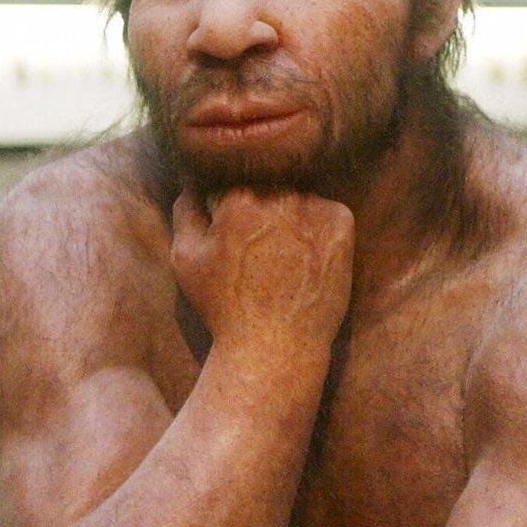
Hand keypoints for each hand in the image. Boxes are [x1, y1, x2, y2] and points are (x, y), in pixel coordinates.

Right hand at [172, 188, 354, 353]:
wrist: (277, 345)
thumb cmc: (224, 306)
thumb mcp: (186, 259)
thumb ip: (185, 210)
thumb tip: (193, 181)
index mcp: (238, 197)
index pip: (231, 183)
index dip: (228, 211)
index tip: (233, 236)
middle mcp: (278, 195)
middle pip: (267, 187)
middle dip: (261, 210)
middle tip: (261, 249)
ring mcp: (314, 208)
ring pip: (298, 198)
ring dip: (292, 216)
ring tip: (284, 256)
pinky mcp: (341, 223)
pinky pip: (327, 211)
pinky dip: (320, 227)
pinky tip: (308, 258)